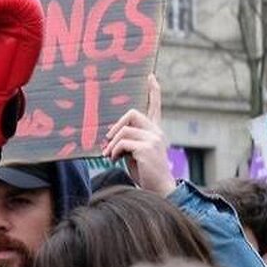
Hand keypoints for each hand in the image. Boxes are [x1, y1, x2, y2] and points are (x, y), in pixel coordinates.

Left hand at [103, 75, 175, 195]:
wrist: (158, 189)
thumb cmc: (145, 172)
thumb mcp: (134, 152)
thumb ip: (128, 139)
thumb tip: (109, 136)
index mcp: (155, 132)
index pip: (155, 107)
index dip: (154, 91)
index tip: (151, 76)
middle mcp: (157, 132)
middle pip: (132, 113)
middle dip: (116, 126)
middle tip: (107, 141)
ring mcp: (154, 139)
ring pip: (123, 131)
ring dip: (112, 145)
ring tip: (110, 156)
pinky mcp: (147, 147)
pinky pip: (121, 143)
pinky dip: (114, 152)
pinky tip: (115, 160)